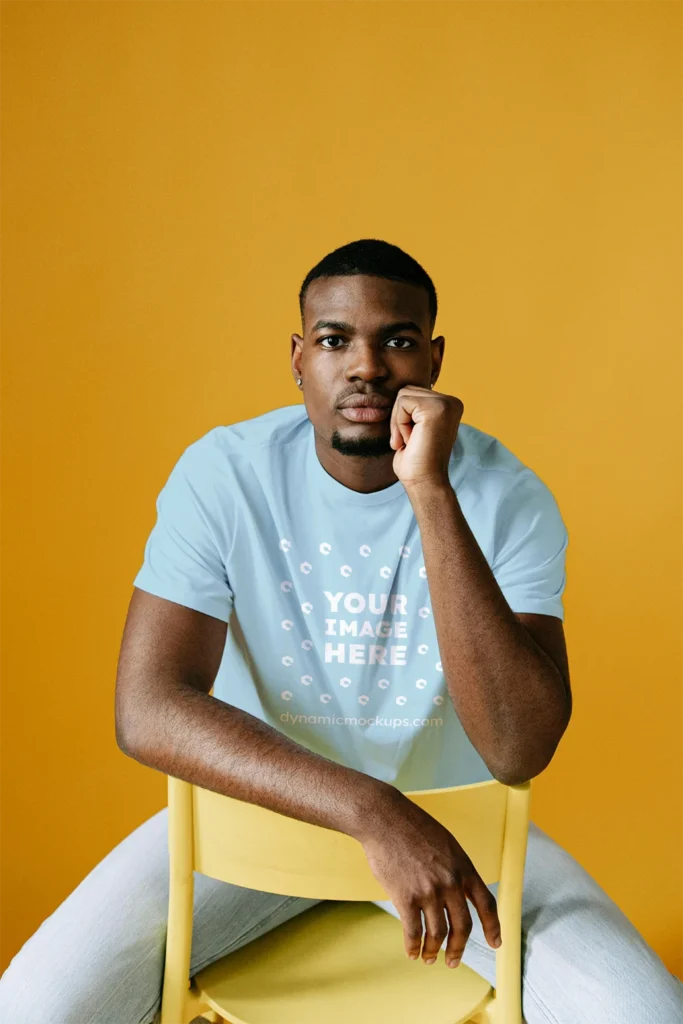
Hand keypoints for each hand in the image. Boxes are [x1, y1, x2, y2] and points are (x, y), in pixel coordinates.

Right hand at [359, 791, 500, 967]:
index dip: (493, 927)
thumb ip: (456, 869)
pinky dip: (413, 947)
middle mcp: (450, 882)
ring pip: (438, 934)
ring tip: (429, 957)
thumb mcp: (446, 843)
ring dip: (433, 951)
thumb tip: (460, 893)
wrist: (385, 819)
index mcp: (463, 867)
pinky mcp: (405, 897)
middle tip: (453, 961)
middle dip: (459, 949)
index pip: (487, 904)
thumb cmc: (412, 827)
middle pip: (463, 927)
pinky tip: (412, 951)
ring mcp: (428, 891)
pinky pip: (413, 932)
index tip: (495, 943)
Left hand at [389, 385, 463, 489]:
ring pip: (403, 395)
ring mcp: (446, 404)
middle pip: (406, 390)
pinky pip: (402, 403)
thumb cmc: (416, 461)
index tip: (412, 439)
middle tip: (409, 441)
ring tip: (410, 441)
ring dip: (398, 422)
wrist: (424, 482)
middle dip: (399, 417)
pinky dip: (399, 424)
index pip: (412, 393)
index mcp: (450, 405)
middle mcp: (452, 402)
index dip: (403, 416)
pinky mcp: (435, 409)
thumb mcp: (416, 427)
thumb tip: (401, 392)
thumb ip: (414, 408)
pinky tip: (410, 440)